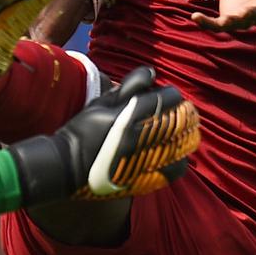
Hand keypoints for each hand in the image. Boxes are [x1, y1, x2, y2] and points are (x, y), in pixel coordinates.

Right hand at [7, 67, 200, 205]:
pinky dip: (181, 162)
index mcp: (126, 116)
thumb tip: (153, 73)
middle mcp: (135, 138)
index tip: (172, 95)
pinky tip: (182, 155)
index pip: (163, 101)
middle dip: (185, 113)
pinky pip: (172, 172)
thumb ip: (129, 87)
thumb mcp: (101, 102)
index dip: (173, 96)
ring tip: (190, 129)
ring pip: (179, 146)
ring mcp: (140, 161)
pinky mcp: (140, 181)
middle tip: (187, 111)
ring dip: (188, 135)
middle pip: (176, 122)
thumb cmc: (82, 130)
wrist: (65, 167)